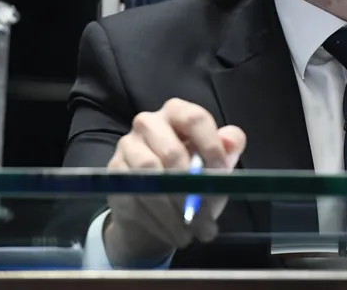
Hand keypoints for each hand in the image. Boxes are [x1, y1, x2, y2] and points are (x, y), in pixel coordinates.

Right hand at [102, 98, 245, 266]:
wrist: (157, 207)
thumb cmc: (191, 177)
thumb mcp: (216, 163)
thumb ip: (229, 147)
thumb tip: (232, 141)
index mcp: (177, 112)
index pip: (194, 119)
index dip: (211, 147)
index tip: (221, 176)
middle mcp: (149, 123)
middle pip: (172, 151)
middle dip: (192, 191)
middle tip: (206, 221)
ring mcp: (127, 146)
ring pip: (150, 177)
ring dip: (172, 211)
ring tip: (190, 233)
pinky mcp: (114, 172)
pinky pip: (135, 196)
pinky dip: (157, 220)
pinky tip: (172, 233)